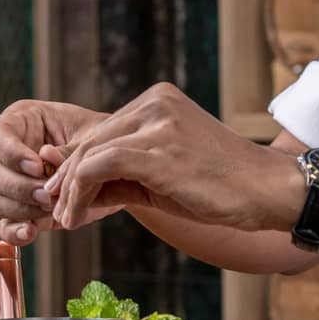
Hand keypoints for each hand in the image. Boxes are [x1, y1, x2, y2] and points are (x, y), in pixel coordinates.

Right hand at [0, 99, 106, 243]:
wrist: (117, 170)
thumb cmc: (104, 140)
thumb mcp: (94, 135)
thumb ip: (70, 147)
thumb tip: (46, 158)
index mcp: (23, 122)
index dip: (10, 153)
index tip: (37, 166)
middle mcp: (11, 154)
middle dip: (20, 187)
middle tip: (47, 194)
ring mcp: (14, 185)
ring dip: (21, 208)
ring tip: (50, 208)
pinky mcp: (23, 211)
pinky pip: (5, 226)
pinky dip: (14, 232)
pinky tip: (31, 232)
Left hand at [45, 82, 302, 231]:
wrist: (265, 190)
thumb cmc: (221, 186)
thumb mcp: (164, 173)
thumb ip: (122, 173)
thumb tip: (75, 189)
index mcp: (158, 100)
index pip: (102, 131)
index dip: (74, 164)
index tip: (62, 194)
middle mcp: (155, 102)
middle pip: (91, 139)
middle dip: (66, 177)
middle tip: (53, 208)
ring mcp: (157, 122)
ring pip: (89, 153)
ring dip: (68, 190)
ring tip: (63, 218)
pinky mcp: (156, 149)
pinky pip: (99, 167)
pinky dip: (79, 192)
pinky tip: (76, 215)